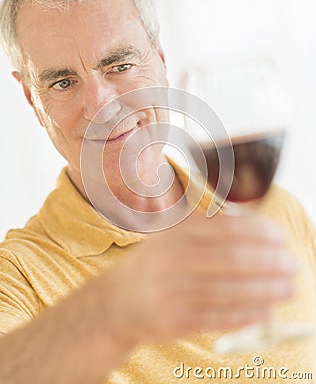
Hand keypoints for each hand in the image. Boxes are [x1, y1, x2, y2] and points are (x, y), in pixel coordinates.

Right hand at [102, 213, 295, 344]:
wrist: (115, 300)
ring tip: (289, 289)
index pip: (226, 229)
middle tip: (293, 265)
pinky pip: (216, 318)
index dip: (260, 233)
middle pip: (231, 259)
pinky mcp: (171, 321)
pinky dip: (245, 315)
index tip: (281, 238)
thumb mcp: (172, 237)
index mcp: (175, 234)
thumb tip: (256, 226)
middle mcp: (171, 259)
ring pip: (228, 290)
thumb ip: (208, 229)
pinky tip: (266, 311)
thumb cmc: (155, 266)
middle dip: (269, 263)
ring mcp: (170, 291)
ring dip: (265, 290)